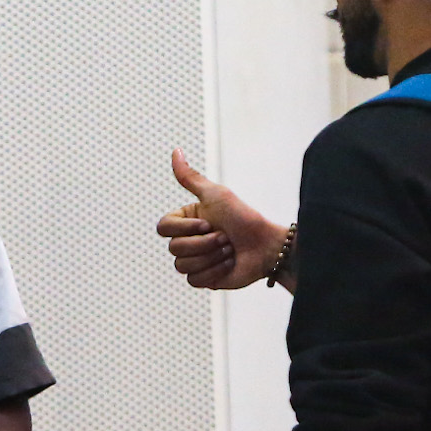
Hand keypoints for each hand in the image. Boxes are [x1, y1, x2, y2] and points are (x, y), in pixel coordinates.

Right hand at [157, 149, 287, 290]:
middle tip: (226, 237)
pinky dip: (215, 271)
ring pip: (183, 265)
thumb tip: (175, 150)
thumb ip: (191, 178)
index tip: (208, 223)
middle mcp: (187, 240)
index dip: (185, 228)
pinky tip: (229, 264)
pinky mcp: (203, 279)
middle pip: (174, 248)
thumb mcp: (215, 195)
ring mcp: (194, 261)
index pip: (163, 228)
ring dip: (212, 257)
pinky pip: (194, 280)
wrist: (266, 247)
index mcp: (186, 221)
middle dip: (205, 244)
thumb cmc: (243, 218)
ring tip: (230, 250)